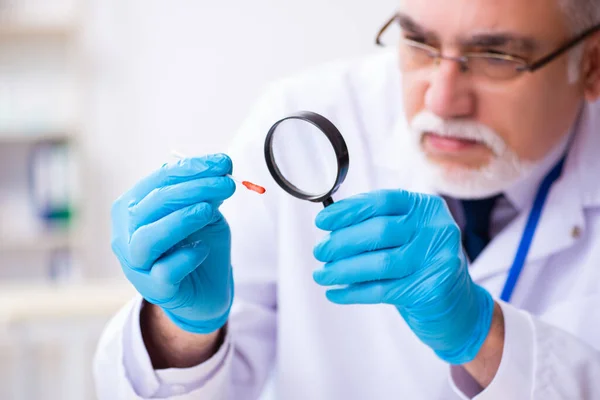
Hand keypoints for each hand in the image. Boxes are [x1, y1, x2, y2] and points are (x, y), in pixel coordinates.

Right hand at [111, 154, 235, 333]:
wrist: (206, 292)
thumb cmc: (198, 245)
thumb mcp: (205, 214)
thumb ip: (206, 193)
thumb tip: (221, 167)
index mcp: (134, 208)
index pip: (158, 180)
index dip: (191, 168)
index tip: (224, 162)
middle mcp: (127, 234)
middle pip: (153, 204)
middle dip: (193, 189)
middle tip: (228, 183)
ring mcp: (137, 264)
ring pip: (148, 238)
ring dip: (179, 220)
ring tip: (208, 210)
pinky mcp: (154, 289)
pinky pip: (164, 271)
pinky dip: (185, 257)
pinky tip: (203, 249)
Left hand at [312, 189, 493, 363]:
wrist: (458, 305)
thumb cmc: (421, 263)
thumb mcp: (407, 236)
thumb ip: (377, 226)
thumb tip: (330, 227)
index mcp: (427, 208)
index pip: (382, 201)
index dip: (349, 210)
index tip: (322, 221)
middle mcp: (437, 229)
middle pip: (379, 231)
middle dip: (342, 242)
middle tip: (320, 252)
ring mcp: (437, 260)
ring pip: (379, 264)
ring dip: (343, 270)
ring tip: (321, 275)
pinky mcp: (431, 289)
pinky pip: (382, 291)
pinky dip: (353, 292)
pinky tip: (335, 293)